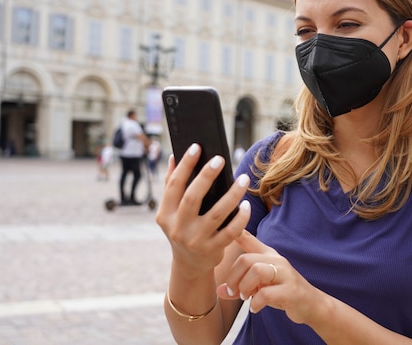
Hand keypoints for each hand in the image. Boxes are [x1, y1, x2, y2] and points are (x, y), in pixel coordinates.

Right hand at [156, 143, 251, 279]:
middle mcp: (178, 228)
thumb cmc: (183, 228)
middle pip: (192, 197)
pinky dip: (240, 218)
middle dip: (206, 176)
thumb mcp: (171, 212)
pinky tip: (246, 204)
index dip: (184, 165)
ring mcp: (196, 240)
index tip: (196, 147)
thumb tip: (173, 156)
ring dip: (232, 194)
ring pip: (217, 214)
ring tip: (243, 178)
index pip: (174, 186)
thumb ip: (171, 185)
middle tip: (220, 158)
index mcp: (165, 215)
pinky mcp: (213, 250)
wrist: (189, 265)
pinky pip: (231, 231)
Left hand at [217, 230, 324, 324]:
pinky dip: (256, 303)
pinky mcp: (291, 290)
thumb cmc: (282, 292)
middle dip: (234, 278)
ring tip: (245, 298)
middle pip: (246, 259)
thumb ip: (241, 285)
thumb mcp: (261, 285)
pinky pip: (266, 293)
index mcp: (268, 255)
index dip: (235, 232)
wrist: (311, 305)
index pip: (249, 239)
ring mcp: (285, 274)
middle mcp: (277, 260)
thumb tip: (219, 291)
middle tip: (233, 292)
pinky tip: (255, 308)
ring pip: (257, 271)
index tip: (222, 229)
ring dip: (245, 287)